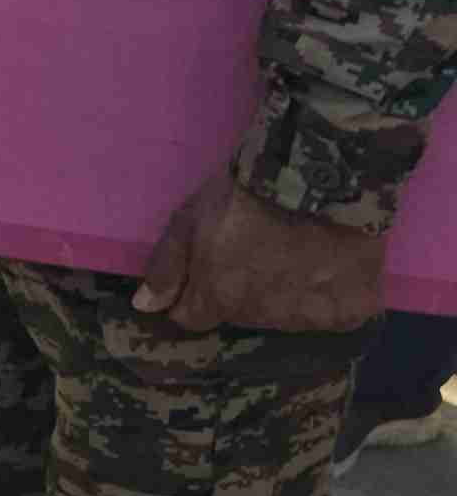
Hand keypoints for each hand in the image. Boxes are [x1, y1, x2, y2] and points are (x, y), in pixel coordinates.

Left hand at [134, 172, 386, 333]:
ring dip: (288, 296)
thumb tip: (145, 307)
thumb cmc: (245, 195)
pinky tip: (332, 265)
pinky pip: (336, 314)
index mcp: (219, 298)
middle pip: (242, 316)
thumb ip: (165, 267)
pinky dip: (334, 295)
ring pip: (287, 317)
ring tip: (298, 255)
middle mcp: (261, 317)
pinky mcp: (351, 312)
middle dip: (244, 292)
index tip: (216, 268)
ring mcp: (309, 318)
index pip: (194, 317)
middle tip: (260, 252)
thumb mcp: (189, 219)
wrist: (319, 177)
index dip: (200, 294)